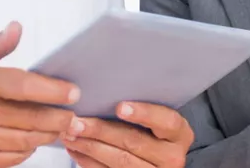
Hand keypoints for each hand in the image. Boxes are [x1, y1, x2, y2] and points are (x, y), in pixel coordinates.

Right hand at [0, 21, 80, 167]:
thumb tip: (16, 30)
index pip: (23, 85)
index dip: (53, 89)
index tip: (72, 91)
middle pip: (33, 117)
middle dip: (60, 116)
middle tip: (73, 112)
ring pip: (28, 139)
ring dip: (48, 133)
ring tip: (58, 125)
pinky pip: (16, 157)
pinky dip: (29, 149)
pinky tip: (32, 139)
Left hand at [62, 102, 191, 167]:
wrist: (154, 161)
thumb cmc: (151, 131)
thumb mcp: (155, 120)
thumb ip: (138, 106)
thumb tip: (103, 88)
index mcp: (179, 134)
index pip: (167, 121)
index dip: (144, 113)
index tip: (120, 107)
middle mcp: (171, 156)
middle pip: (134, 141)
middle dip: (101, 130)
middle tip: (76, 121)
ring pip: (119, 160)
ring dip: (89, 146)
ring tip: (69, 133)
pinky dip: (88, 161)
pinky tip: (75, 148)